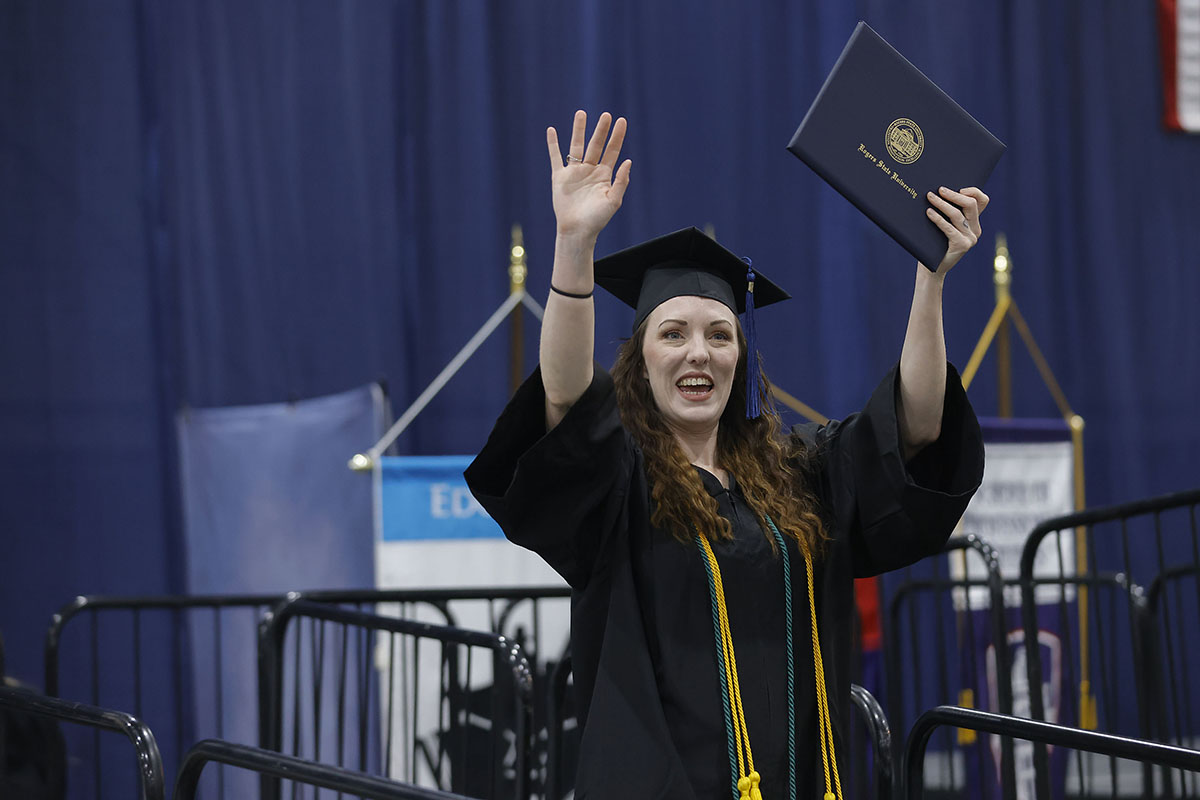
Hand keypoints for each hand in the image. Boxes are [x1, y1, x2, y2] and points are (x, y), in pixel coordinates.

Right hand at [547, 110, 632, 239]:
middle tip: (606, 115)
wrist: (576, 231)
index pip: (612, 151)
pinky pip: (555, 157)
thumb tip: (628, 161)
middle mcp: (590, 171)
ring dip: (578, 130)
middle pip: (596, 145)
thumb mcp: (613, 200)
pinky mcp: (560, 177)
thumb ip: (621, 181)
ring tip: (581, 113)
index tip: (622, 121)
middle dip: (601, 130)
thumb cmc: (597, 220)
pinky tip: (552, 130)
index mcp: (604, 175)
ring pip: (576, 146)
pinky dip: (553, 144)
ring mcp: (574, 173)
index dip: (617, 136)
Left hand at [924, 186, 989, 275]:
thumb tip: (939, 191)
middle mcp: (976, 230)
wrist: (932, 269)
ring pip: (958, 215)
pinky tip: (929, 213)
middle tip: (939, 189)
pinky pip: (949, 228)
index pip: (982, 201)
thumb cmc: (935, 245)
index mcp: (974, 223)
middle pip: (970, 205)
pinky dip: (938, 218)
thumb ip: (949, 213)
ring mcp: (970, 238)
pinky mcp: (962, 245)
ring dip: (942, 204)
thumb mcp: (945, 226)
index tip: (959, 188)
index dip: (974, 191)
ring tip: (930, 197)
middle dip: (954, 195)